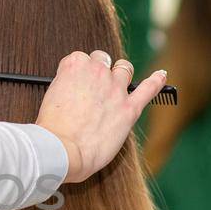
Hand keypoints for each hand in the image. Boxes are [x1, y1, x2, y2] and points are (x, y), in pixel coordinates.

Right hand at [35, 50, 165, 183]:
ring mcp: (115, 89)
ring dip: (122, 72)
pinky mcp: (129, 109)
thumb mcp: (49, 98)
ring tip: (120, 81)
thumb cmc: (51, 130)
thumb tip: (72, 92)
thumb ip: (64, 88)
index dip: (78, 74)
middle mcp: (97, 72)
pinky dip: (156, 81)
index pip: (80, 59)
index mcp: (74, 66)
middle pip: (102, 60)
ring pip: (124, 68)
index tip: (75, 85)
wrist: (62, 150)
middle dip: (99, 69)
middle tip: (94, 85)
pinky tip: (161, 76)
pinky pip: (148, 89)